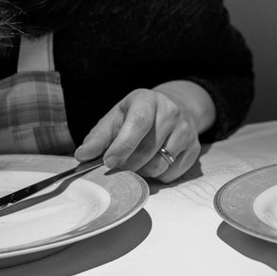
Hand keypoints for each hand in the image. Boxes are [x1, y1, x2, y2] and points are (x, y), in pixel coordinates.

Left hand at [74, 82, 214, 181]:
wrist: (175, 109)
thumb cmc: (137, 116)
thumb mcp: (116, 118)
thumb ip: (98, 137)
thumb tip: (82, 156)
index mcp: (148, 100)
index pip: (139, 122)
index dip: (123, 145)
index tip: (108, 162)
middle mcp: (172, 112)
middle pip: (148, 150)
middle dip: (128, 164)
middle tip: (118, 164)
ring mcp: (186, 131)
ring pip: (159, 165)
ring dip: (142, 171)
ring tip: (137, 162)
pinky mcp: (195, 148)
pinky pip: (171, 174)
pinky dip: (157, 175)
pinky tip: (153, 162)